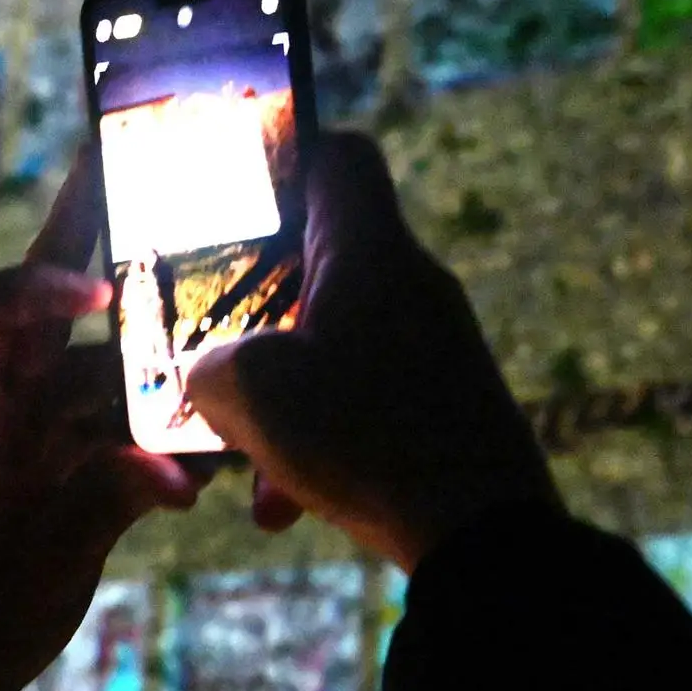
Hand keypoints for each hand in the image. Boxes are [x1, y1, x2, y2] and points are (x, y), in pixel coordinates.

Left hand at [0, 150, 202, 690]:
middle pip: (35, 312)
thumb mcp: (49, 561)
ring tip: (216, 355)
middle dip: (88, 256)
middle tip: (146, 186)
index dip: (30, 286)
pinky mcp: (51, 461)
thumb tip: (182, 472)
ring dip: (143, 369)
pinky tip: (203, 446)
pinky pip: (102, 422)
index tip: (97, 292)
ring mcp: (21, 432)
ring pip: (85, 370)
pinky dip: (147, 426)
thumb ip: (110, 502)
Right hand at [183, 131, 558, 573]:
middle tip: (214, 351)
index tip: (231, 204)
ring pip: (335, 345)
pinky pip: (365, 402)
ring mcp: (437, 346)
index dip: (281, 161)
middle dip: (257, 315)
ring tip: (246, 461)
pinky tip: (289, 504)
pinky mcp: (448, 405)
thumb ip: (209, 364)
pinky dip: (322, 440)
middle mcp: (412, 284)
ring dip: (283, 396)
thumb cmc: (365, 438)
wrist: (483, 536)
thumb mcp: (252, 393)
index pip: (338, 155)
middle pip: (321, 263)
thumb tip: (210, 370)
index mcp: (370, 249)